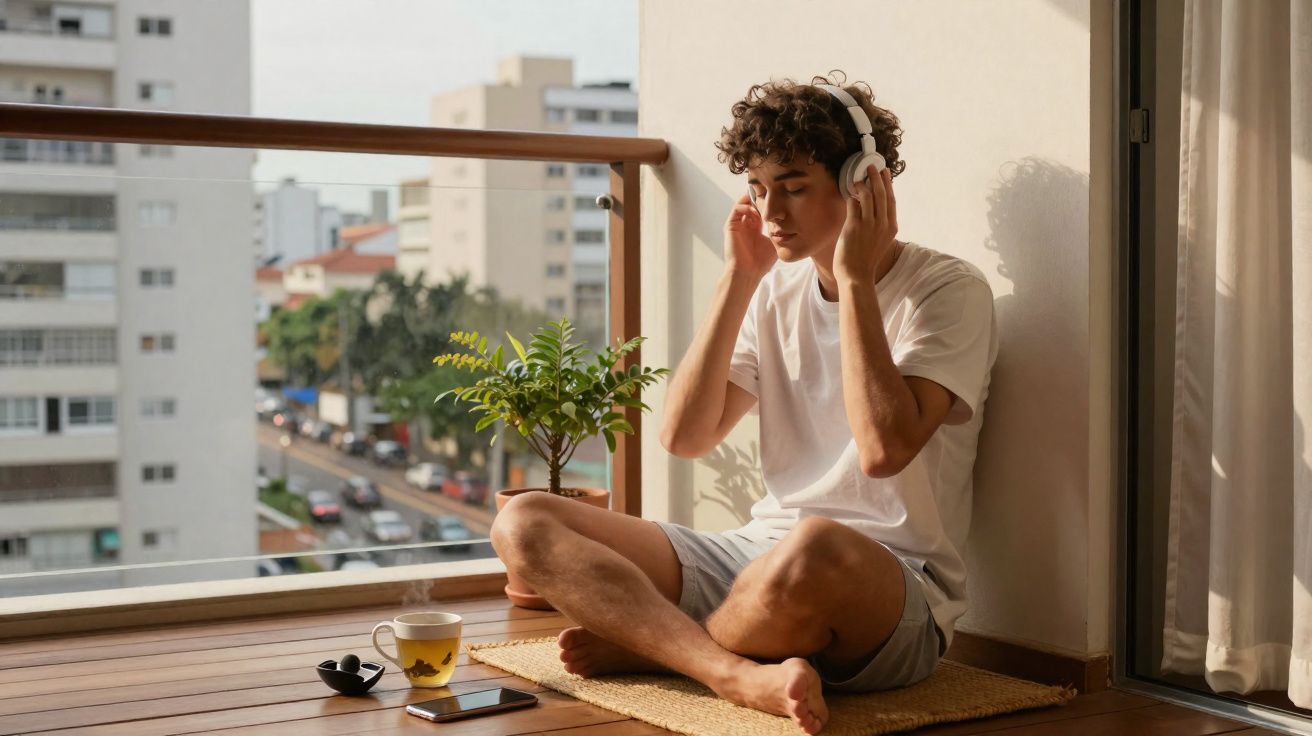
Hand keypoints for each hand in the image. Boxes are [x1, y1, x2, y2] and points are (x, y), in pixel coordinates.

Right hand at [723, 193, 777, 279]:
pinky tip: (755, 211)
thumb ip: (778, 231)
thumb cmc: (761, 262)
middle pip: (752, 203)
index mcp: (755, 228)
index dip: (768, 203)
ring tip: (763, 201)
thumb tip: (791, 221)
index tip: (779, 199)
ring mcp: (738, 224)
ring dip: (753, 200)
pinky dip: (745, 205)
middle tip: (771, 194)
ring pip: (743, 203)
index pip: (760, 210)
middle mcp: (746, 224)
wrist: (748, 272)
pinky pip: (736, 208)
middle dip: (761, 198)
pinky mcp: (730, 225)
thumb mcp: (774, 243)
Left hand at [835, 165, 898, 282]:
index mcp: (891, 227)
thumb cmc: (865, 259)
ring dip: (862, 185)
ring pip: (867, 196)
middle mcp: (883, 224)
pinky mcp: (854, 226)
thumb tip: (870, 207)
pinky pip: (853, 205)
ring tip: (857, 180)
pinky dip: (851, 197)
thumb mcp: (879, 241)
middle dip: (876, 178)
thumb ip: (879, 224)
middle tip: (871, 167)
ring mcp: (869, 225)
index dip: (888, 185)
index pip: (891, 200)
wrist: (857, 275)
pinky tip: (849, 194)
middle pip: (881, 194)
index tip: (885, 173)